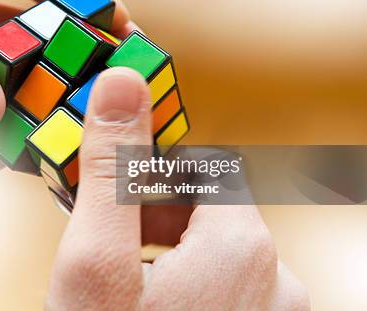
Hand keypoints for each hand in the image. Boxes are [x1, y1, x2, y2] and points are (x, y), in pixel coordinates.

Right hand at [46, 68, 309, 309]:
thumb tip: (121, 84)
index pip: (203, 165)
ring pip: (213, 249)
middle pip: (208, 208)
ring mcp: (270, 310)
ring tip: (118, 271)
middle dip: (151, 212)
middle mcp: (276, 278)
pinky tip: (145, 298)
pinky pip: (224, 284)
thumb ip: (111, 171)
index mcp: (242, 247)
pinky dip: (185, 280)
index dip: (149, 168)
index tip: (112, 178)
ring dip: (165, 246)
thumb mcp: (96, 260)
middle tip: (102, 235)